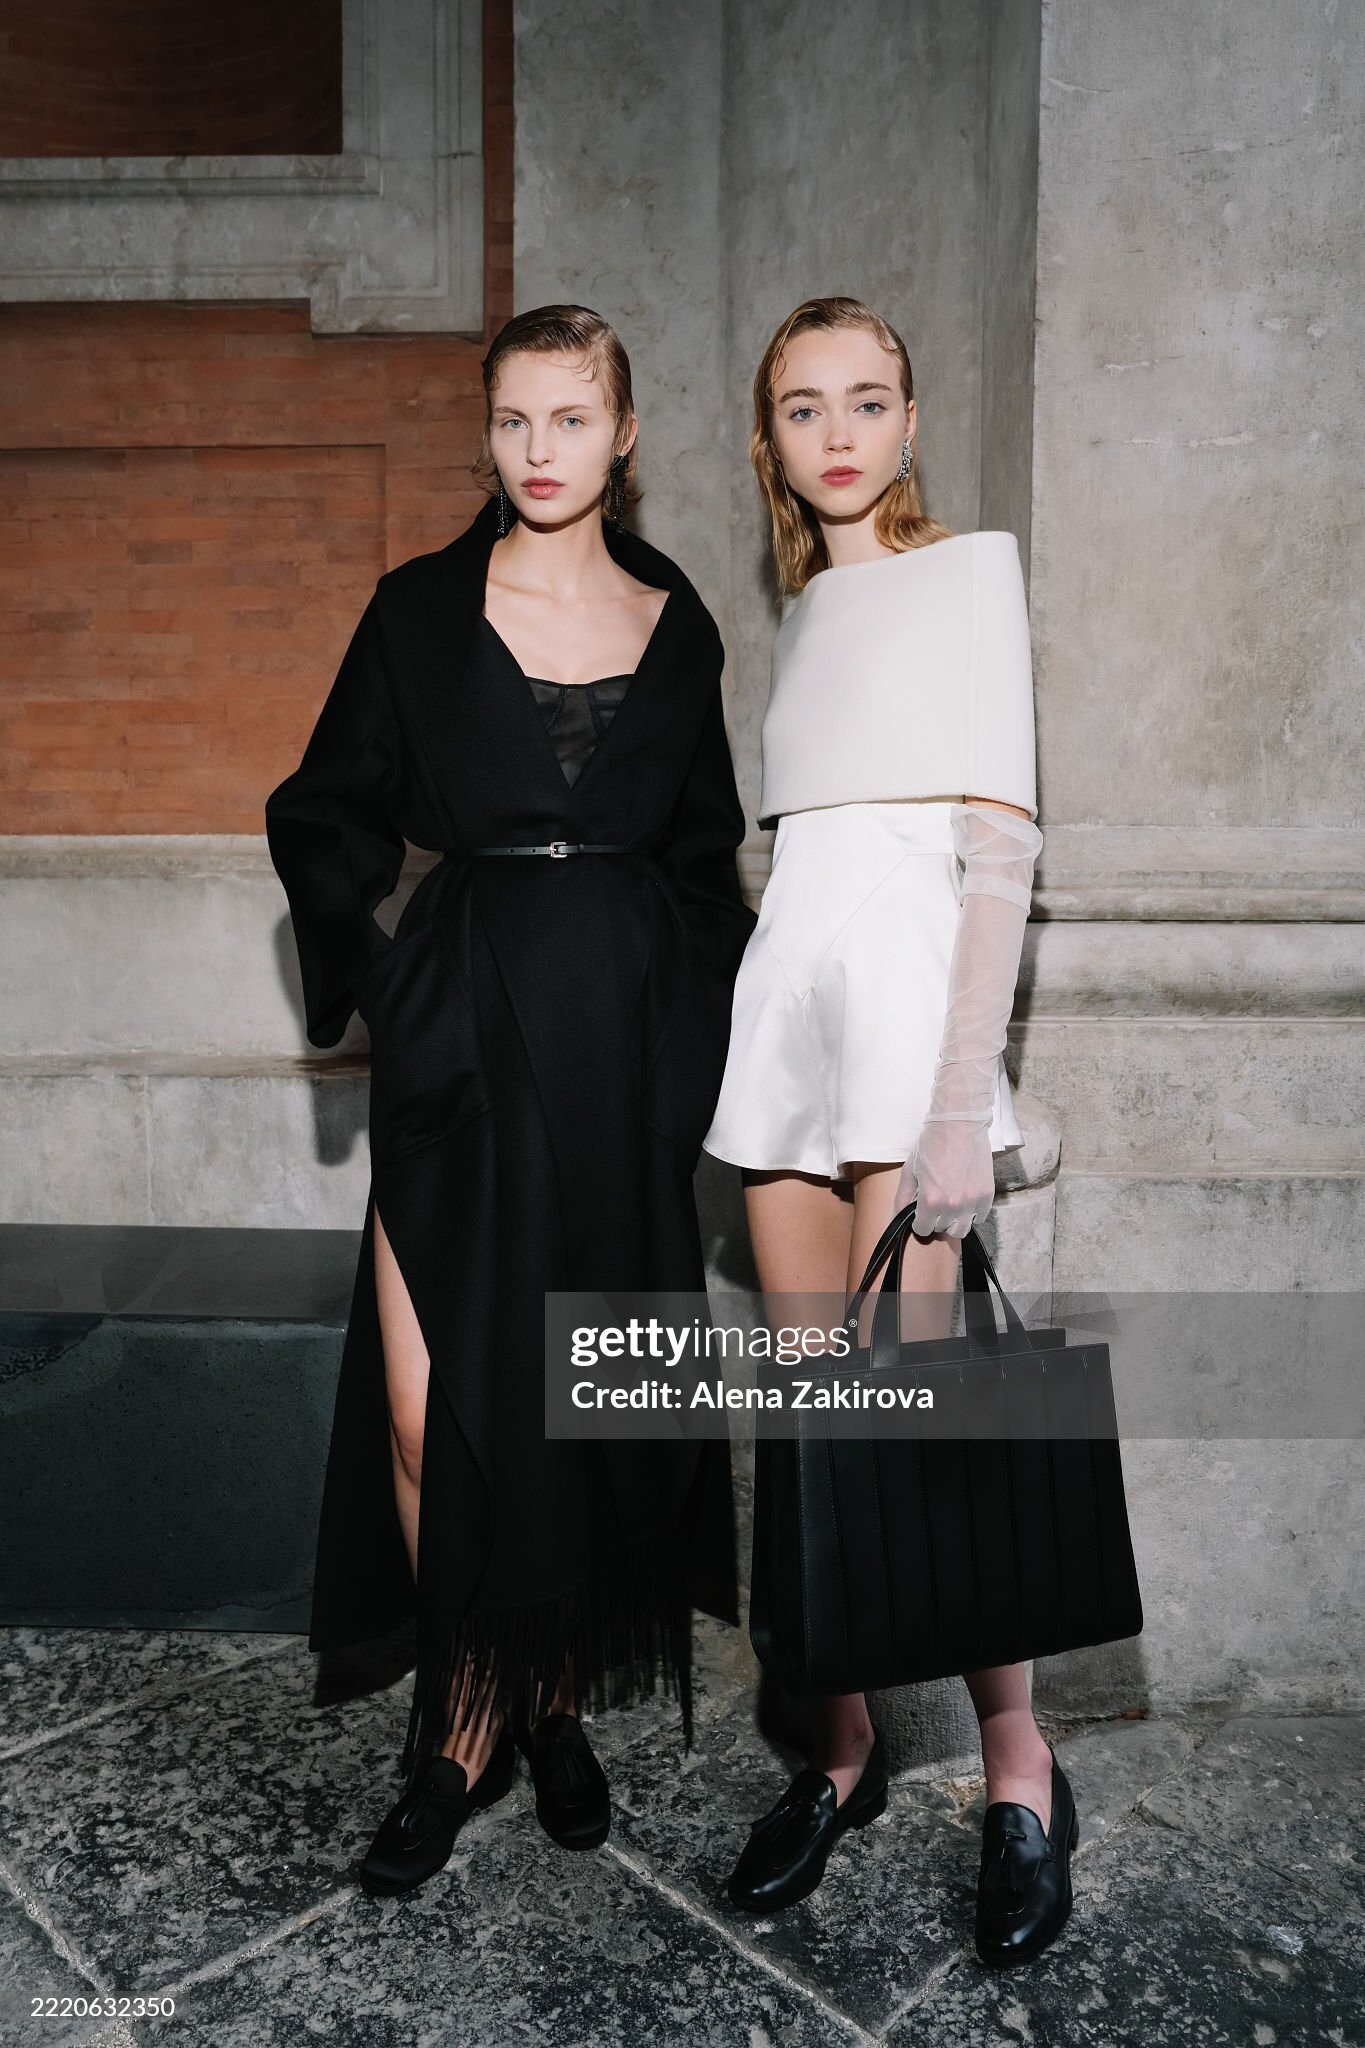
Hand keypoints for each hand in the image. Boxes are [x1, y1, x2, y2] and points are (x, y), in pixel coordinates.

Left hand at [902, 1117, 995, 1239]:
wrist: (959, 1123)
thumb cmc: (932, 1143)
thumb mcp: (910, 1169)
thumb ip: (902, 1197)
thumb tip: (897, 1216)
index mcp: (930, 1199)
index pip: (923, 1229)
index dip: (919, 1223)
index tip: (920, 1215)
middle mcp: (952, 1205)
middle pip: (942, 1229)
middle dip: (936, 1220)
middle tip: (935, 1206)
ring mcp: (972, 1201)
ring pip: (962, 1229)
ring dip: (954, 1222)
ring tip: (950, 1208)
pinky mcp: (987, 1194)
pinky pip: (979, 1217)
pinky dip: (972, 1214)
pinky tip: (965, 1201)